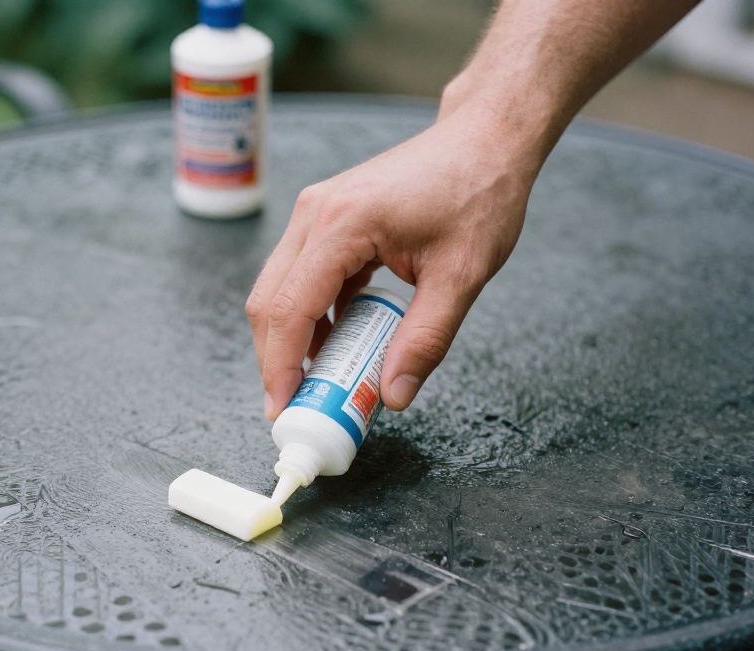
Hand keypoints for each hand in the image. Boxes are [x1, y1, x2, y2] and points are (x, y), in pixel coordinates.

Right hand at [245, 101, 539, 419]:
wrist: (485, 139)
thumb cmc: (478, 193)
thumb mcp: (461, 276)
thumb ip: (425, 340)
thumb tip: (394, 396)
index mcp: (342, 224)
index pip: (290, 310)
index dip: (280, 367)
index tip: (283, 409)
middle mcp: (315, 214)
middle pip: (269, 303)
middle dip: (276, 361)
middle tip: (297, 406)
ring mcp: (315, 213)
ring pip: (279, 292)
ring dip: (293, 341)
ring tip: (324, 380)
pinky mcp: (326, 220)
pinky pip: (301, 279)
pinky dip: (312, 318)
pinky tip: (341, 343)